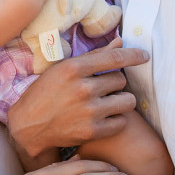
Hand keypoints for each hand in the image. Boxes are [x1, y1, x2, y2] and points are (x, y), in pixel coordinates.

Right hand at [8, 38, 148, 157]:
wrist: (29, 125)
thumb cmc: (45, 92)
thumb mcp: (63, 68)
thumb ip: (93, 56)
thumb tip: (120, 42)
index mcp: (74, 68)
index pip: (114, 58)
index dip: (134, 55)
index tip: (145, 56)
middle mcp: (83, 89)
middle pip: (121, 80)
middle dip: (115, 83)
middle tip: (101, 88)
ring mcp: (89, 111)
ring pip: (127, 101)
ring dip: (120, 101)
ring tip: (107, 102)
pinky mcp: (93, 131)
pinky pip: (121, 122)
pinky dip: (116, 119)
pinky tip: (103, 117)